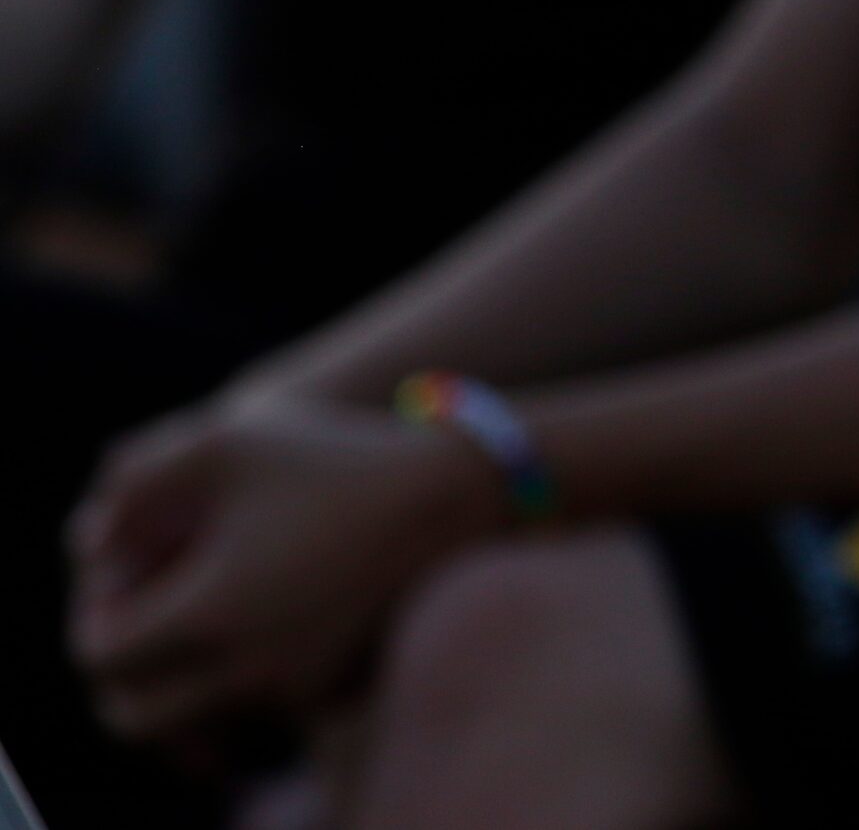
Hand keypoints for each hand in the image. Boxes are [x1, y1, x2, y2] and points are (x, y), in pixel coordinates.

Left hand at [68, 397, 505, 744]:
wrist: (463, 490)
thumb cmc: (339, 454)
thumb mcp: (227, 441)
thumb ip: (136, 484)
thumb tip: (91, 546)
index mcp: (210, 611)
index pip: (102, 650)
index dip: (98, 611)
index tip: (125, 572)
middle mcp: (250, 670)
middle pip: (137, 713)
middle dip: (126, 668)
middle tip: (144, 613)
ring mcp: (298, 691)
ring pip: (197, 722)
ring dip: (179, 680)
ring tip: (199, 614)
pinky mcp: (337, 695)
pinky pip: (255, 715)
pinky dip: (238, 683)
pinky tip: (258, 619)